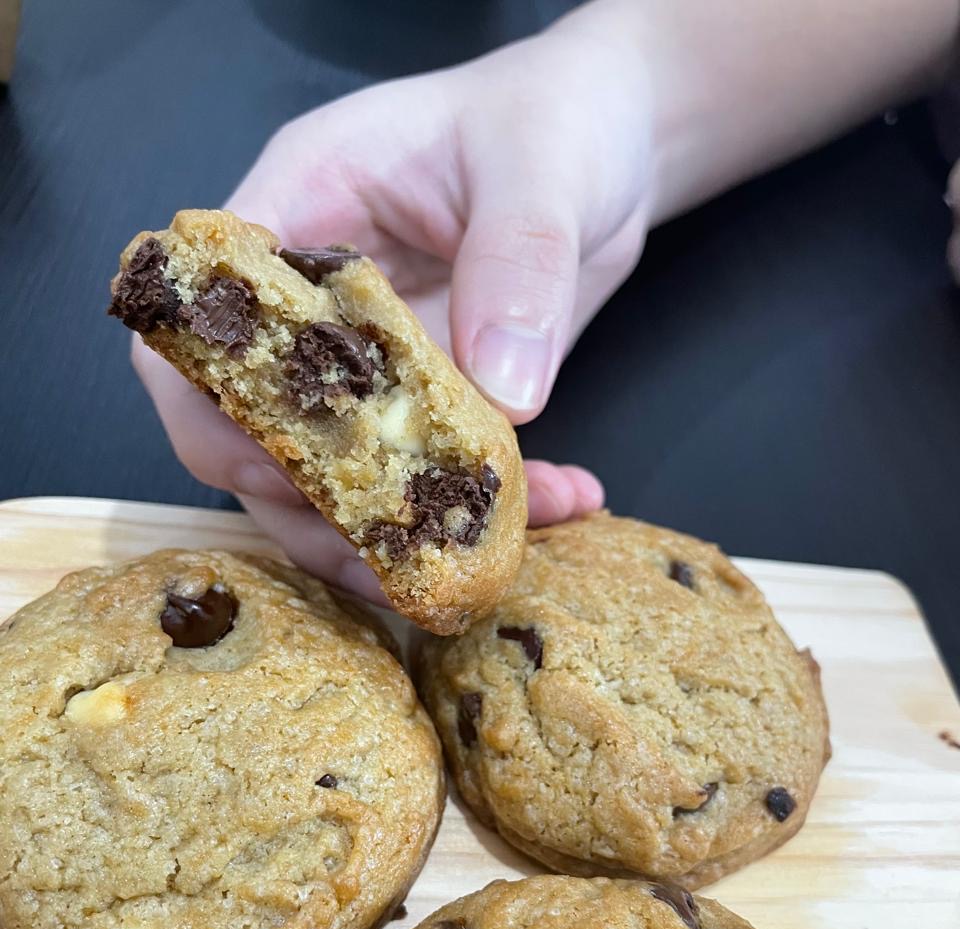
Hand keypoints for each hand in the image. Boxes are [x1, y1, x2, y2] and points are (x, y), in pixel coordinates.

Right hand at [132, 8, 651, 602]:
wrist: (611, 144)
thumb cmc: (555, 118)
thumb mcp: (541, 168)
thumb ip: (519, 263)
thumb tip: (504, 390)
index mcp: (300, 210)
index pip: (206, 323)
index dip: (217, 409)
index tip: (287, 471)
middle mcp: (312, 305)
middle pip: (249, 430)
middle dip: (312, 507)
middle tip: (391, 559)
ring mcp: (363, 365)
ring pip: (333, 478)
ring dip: (398, 536)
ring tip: (477, 562)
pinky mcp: (423, 407)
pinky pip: (426, 481)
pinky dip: (481, 512)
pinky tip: (563, 501)